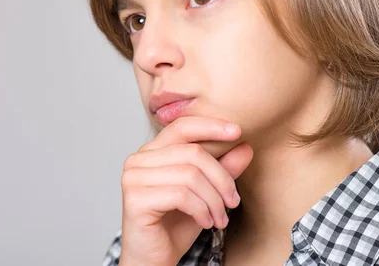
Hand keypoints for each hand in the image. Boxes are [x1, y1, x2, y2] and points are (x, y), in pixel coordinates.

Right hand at [118, 116, 253, 265]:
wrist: (154, 260)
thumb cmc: (176, 225)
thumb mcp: (206, 193)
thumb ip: (222, 169)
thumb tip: (245, 147)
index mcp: (153, 151)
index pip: (183, 126)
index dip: (211, 126)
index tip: (238, 132)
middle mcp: (138, 160)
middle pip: (193, 153)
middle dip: (221, 178)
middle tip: (233, 202)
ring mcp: (133, 178)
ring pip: (190, 174)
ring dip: (214, 199)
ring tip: (220, 217)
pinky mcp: (135, 199)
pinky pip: (181, 195)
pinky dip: (201, 209)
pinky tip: (205, 222)